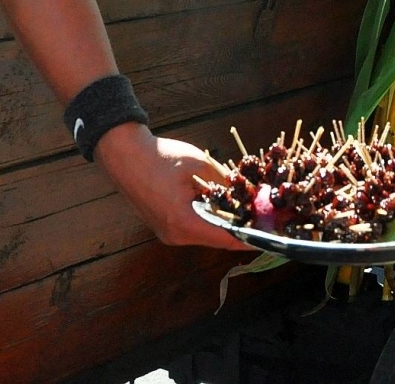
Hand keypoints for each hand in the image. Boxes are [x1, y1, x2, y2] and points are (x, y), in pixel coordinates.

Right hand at [94, 123, 246, 250]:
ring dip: (224, 221)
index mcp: (184, 224)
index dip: (251, 236)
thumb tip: (246, 192)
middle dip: (240, 226)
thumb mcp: (200, 164)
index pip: (227, 239)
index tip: (271, 234)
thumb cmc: (160, 157)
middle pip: (217, 238)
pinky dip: (209, 217)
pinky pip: (194, 227)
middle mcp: (176, 236)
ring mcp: (168, 234)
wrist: (123, 154)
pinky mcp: (164, 226)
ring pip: (206, 233)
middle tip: (261, 215)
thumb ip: (224, 182)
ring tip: (245, 207)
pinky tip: (221, 203)